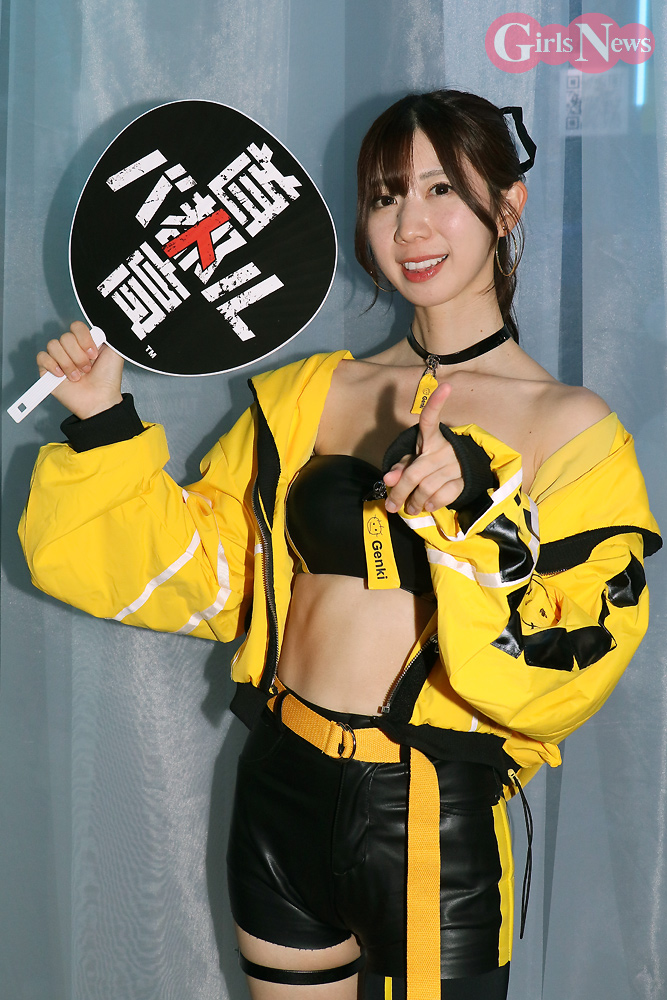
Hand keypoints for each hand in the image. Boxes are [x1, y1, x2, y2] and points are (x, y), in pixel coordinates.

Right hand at [36, 321, 123, 418]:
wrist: (100, 400)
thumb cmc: (108, 379)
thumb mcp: (115, 352)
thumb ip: (108, 335)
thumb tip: (103, 322)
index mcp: (85, 342)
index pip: (76, 327)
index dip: (84, 339)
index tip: (94, 354)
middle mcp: (71, 349)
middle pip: (65, 337)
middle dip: (78, 356)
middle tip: (87, 369)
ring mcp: (59, 359)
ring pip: (53, 346)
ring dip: (68, 363)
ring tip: (78, 376)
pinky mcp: (47, 370)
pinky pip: (42, 357)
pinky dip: (53, 365)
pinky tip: (63, 375)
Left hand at [383, 383, 462, 514]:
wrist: (462, 470)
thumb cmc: (432, 460)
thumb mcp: (416, 457)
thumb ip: (400, 466)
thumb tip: (387, 479)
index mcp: (430, 438)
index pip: (430, 419)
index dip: (436, 402)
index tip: (446, 386)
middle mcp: (443, 449)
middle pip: (415, 473)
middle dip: (399, 492)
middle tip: (391, 505)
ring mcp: (455, 465)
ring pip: (427, 488)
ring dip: (414, 502)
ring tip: (408, 508)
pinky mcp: (464, 480)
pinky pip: (444, 495)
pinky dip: (431, 504)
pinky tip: (426, 506)